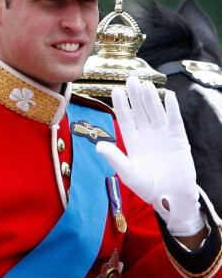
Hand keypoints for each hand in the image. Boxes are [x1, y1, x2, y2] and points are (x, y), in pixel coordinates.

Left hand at [96, 76, 203, 236]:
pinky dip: (172, 109)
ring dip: (151, 98)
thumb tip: (98, 146)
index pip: (125, 118)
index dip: (121, 104)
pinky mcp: (179, 140)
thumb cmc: (147, 187)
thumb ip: (115, 158)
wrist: (171, 198)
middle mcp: (146, 134)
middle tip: (131, 79)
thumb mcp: (128, 173)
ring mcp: (163, 135)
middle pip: (140, 110)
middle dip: (135, 95)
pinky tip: (169, 96)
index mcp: (132, 140)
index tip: (116, 90)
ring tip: (145, 83)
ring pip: (155, 112)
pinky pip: (175, 121)